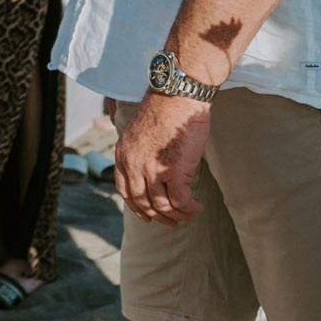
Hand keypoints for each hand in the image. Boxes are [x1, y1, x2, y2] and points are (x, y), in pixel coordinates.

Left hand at [115, 91, 209, 225]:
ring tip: (188, 216)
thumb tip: (151, 169)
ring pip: (162, 206)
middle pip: (142, 202)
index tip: (147, 216)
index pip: (124, 190)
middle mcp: (133, 164)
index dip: (136, 207)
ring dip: (177, 216)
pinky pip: (180, 201)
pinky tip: (197, 207)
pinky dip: (189, 208)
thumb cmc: (165, 110)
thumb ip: (141, 152)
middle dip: (158, 216)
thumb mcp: (141, 132)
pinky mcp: (174, 172)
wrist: (177, 96)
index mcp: (123, 154)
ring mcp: (152, 169)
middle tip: (172, 223)